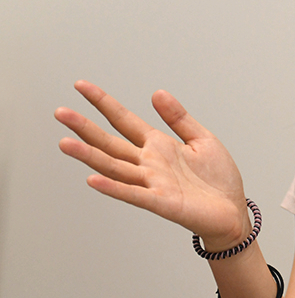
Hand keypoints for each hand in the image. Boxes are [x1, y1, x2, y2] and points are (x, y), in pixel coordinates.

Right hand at [56, 80, 250, 250]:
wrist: (232, 211)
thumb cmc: (217, 179)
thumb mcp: (202, 139)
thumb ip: (178, 118)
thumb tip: (157, 92)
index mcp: (158, 146)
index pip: (124, 120)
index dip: (104, 103)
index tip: (81, 86)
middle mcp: (149, 163)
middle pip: (110, 142)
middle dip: (85, 128)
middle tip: (60, 112)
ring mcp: (152, 183)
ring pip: (114, 167)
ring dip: (89, 156)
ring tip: (65, 143)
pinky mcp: (161, 202)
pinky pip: (133, 193)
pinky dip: (113, 187)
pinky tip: (93, 179)